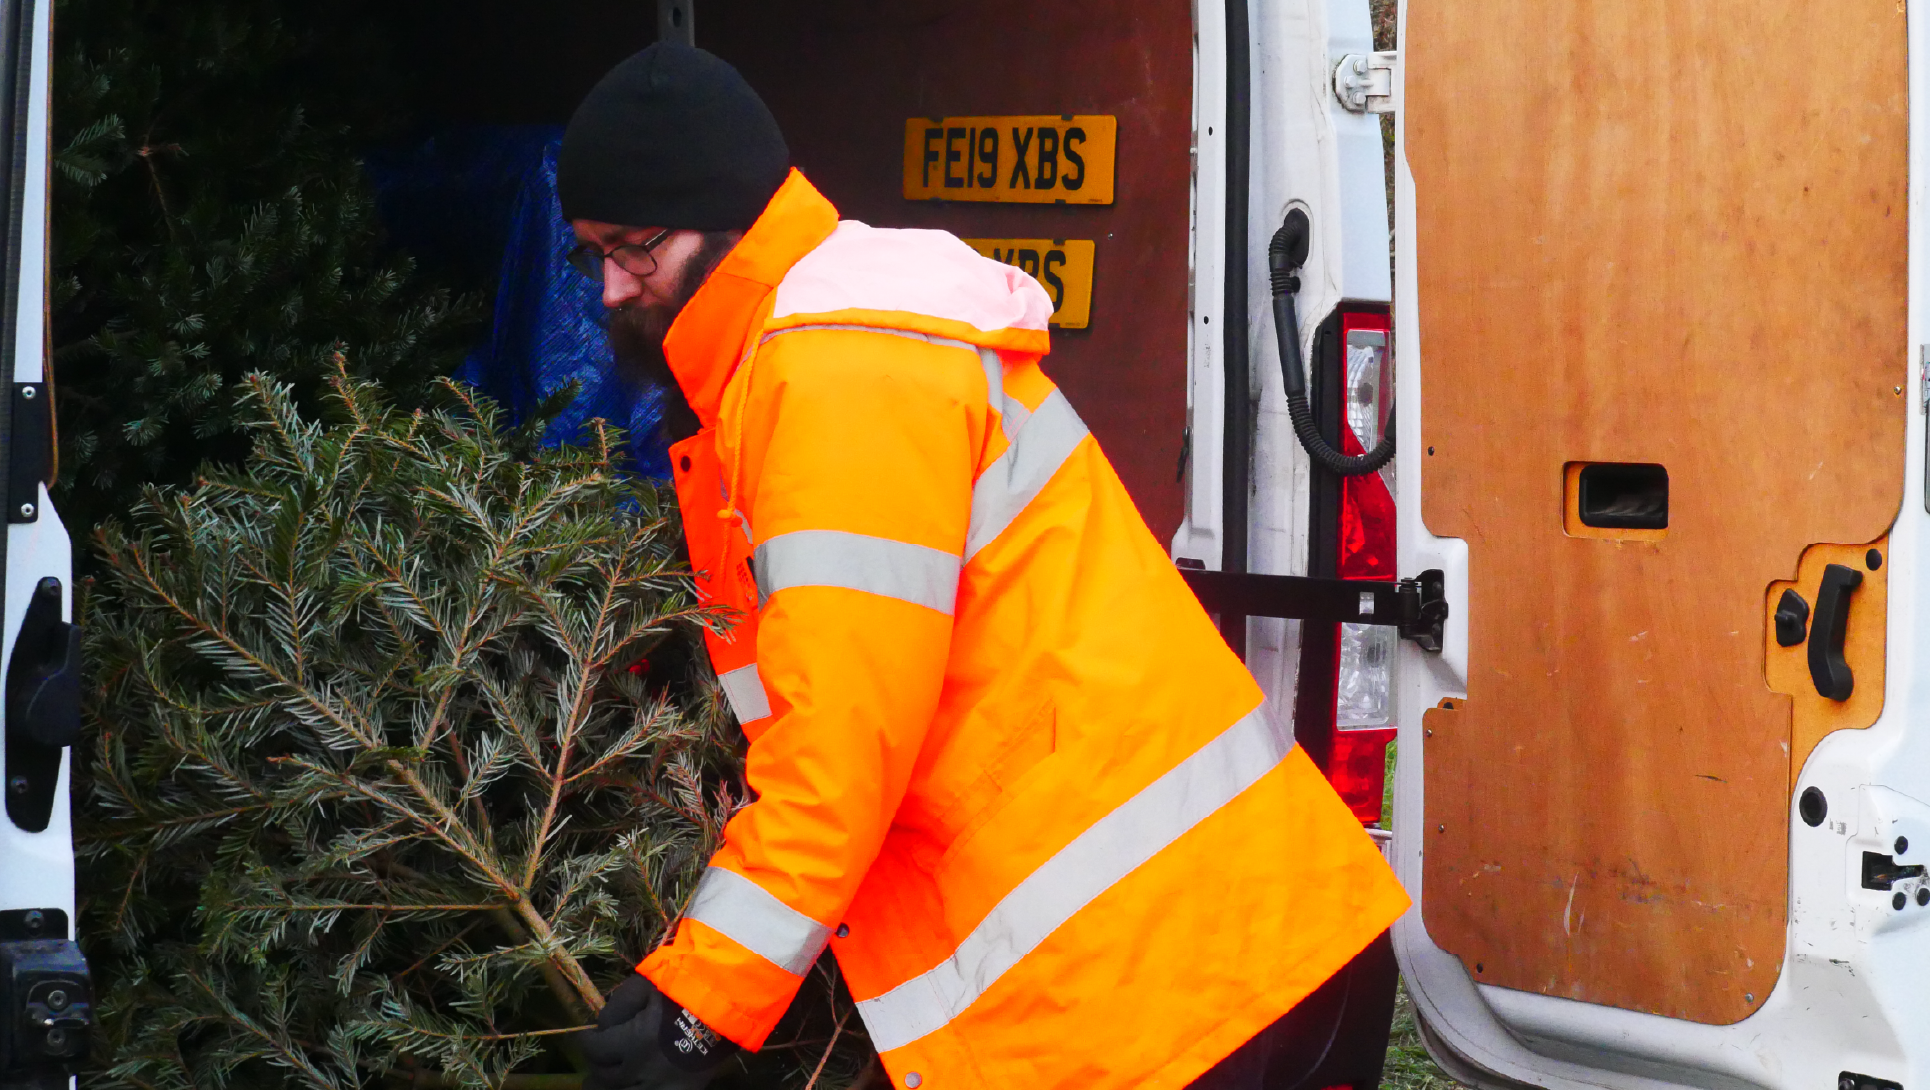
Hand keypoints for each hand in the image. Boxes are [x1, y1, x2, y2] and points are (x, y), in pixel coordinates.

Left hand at [580, 974, 736, 1089]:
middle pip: (604, 1079)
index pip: (595, 1050)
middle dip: (596, 1071)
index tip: (589, 1038)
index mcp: (632, 1041)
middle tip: (595, 1067)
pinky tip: (636, 1087)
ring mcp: (662, 1085)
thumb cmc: (686, 987)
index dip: (587, 1043)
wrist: (730, 1002)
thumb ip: (619, 1003)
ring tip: (607, 1084)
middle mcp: (641, 1069)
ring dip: (612, 1088)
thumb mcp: (646, 984)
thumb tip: (604, 1024)